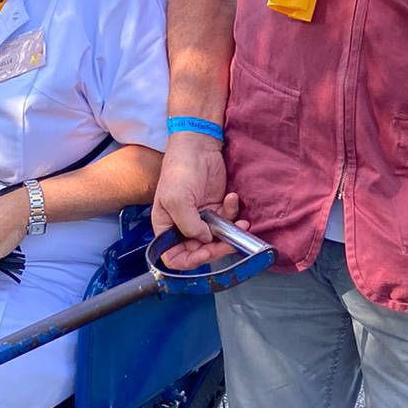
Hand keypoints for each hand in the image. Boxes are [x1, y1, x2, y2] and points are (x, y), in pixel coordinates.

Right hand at [152, 135, 244, 269]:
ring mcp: (200, 218)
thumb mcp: (177, 200)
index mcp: (166, 226)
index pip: (173, 256)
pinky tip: (232, 198)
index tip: (204, 252)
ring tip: (240, 224)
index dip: (189, 261)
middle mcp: (182, 225)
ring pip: (216, 240)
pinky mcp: (216, 208)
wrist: (198, 146)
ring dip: (230, 235)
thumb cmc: (180, 170)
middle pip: (199, 251)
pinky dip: (233, 214)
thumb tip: (205, 240)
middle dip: (216, 249)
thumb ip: (189, 225)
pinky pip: (227, 221)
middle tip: (228, 242)